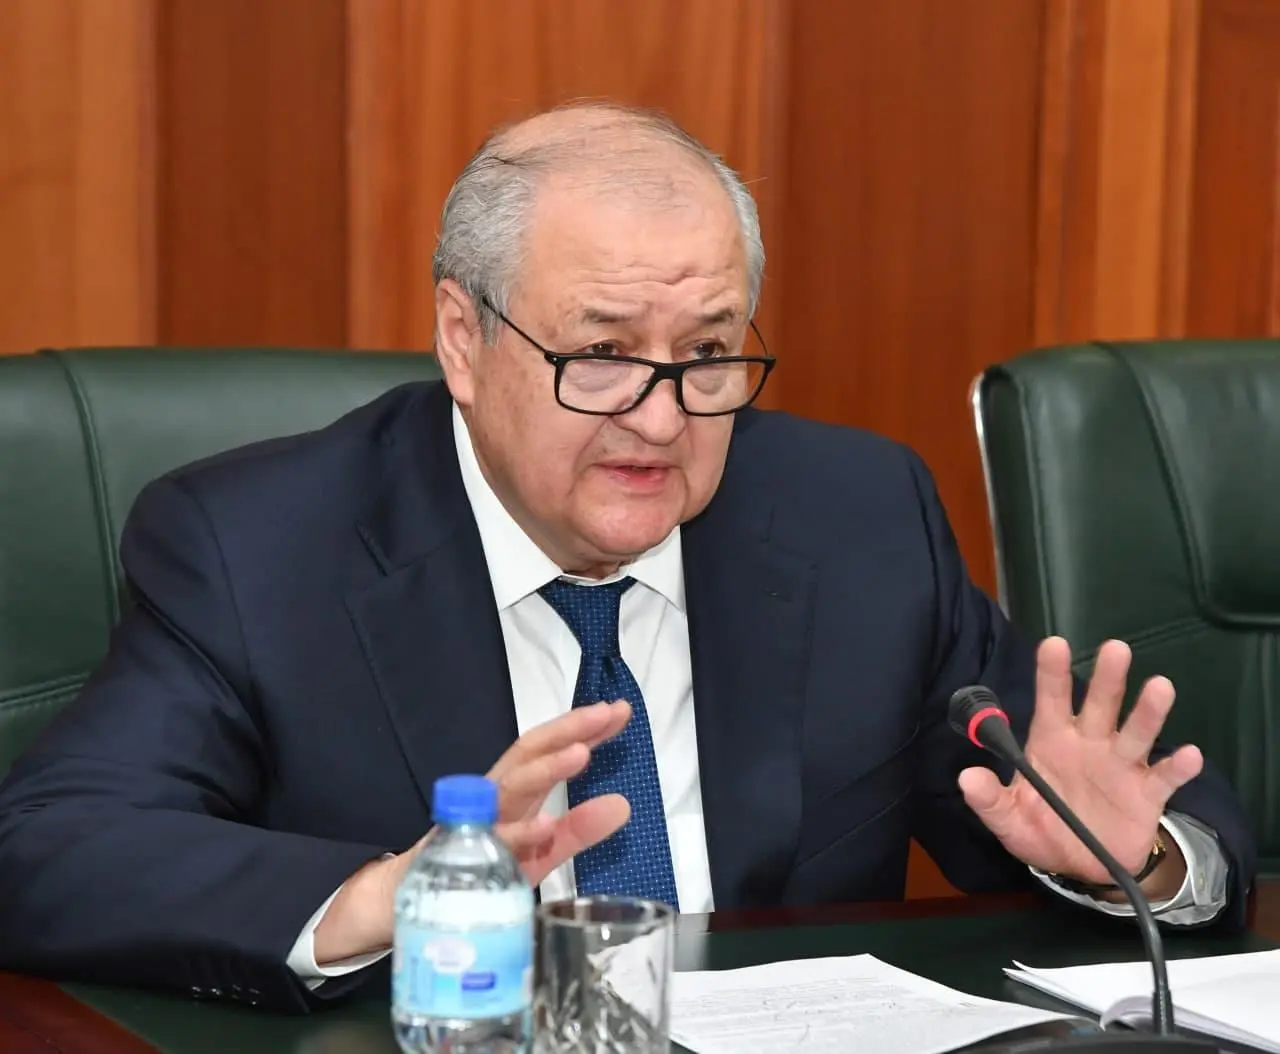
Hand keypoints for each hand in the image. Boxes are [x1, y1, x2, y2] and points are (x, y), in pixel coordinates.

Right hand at [314, 701, 630, 963]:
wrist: (401, 903)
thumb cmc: (478, 871)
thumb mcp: (537, 853)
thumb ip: (577, 829)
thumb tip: (623, 804)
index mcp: (514, 793)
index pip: (548, 750)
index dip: (581, 729)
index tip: (620, 711)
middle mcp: (492, 800)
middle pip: (526, 755)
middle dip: (565, 731)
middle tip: (605, 713)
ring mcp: (472, 826)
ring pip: (508, 791)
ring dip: (544, 770)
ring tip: (580, 753)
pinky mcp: (455, 858)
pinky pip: (487, 844)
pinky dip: (516, 834)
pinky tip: (544, 826)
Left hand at [958, 637, 1200, 897]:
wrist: (1083, 868)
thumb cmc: (1042, 830)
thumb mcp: (1009, 819)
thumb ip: (989, 800)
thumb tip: (966, 778)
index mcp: (1052, 741)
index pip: (1051, 700)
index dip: (1052, 673)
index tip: (1053, 644)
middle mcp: (1089, 744)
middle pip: (1100, 705)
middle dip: (1108, 678)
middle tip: (1115, 649)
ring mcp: (1121, 766)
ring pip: (1136, 732)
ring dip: (1148, 712)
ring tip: (1160, 687)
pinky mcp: (1147, 794)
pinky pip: (1164, 777)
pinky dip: (1178, 767)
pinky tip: (1188, 755)